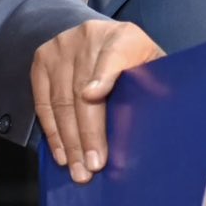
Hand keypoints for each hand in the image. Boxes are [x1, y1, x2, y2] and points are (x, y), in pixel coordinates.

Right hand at [31, 20, 164, 182]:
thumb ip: (156, 82)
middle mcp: (87, 37)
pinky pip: (43, 104)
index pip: (112, 56)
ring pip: (61, 101)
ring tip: (78, 169)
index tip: (94, 96)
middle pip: (81, 89)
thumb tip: (163, 111)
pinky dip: (53, 133)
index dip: (103, 76)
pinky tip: (62, 154)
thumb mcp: (151, 64)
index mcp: (122, 36)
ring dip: (69, 141)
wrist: (102, 36)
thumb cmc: (135, 59)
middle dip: (87, 132)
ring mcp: (60, 48)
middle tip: (93, 165)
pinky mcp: (41, 61)